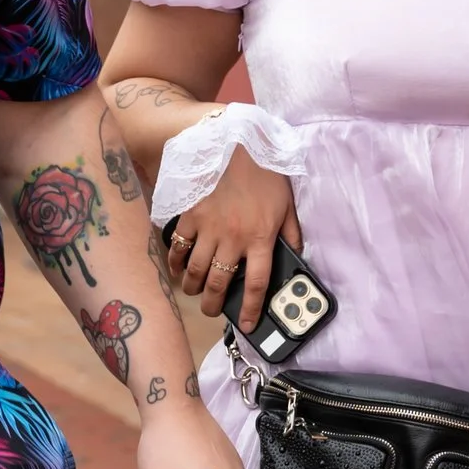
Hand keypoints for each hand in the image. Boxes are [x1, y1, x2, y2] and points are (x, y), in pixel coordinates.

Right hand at [164, 138, 301, 331]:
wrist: (235, 143)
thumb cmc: (265, 173)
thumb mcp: (287, 204)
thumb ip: (291, 233)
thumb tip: (294, 256)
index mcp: (261, 238)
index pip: (257, 284)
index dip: (250, 309)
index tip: (246, 325)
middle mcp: (233, 239)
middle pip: (218, 284)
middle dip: (212, 305)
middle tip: (210, 310)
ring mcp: (208, 229)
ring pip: (195, 271)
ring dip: (192, 287)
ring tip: (193, 292)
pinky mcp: (190, 216)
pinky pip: (178, 246)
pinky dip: (174, 262)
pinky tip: (176, 269)